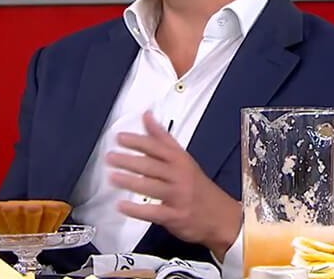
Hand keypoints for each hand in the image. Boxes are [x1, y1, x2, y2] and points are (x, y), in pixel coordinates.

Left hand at [106, 112, 241, 260]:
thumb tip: (147, 116)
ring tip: (113, 177)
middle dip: (130, 160)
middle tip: (112, 157)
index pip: (157, 146)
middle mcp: (179, 175)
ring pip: (152, 186)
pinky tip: (122, 206)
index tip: (121, 138)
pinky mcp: (175, 216)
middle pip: (152, 165)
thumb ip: (161, 137)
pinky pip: (154, 212)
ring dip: (131, 181)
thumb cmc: (197, 186)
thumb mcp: (182, 157)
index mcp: (180, 159)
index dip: (138, 141)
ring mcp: (178, 195)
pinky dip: (137, 210)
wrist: (221, 216)